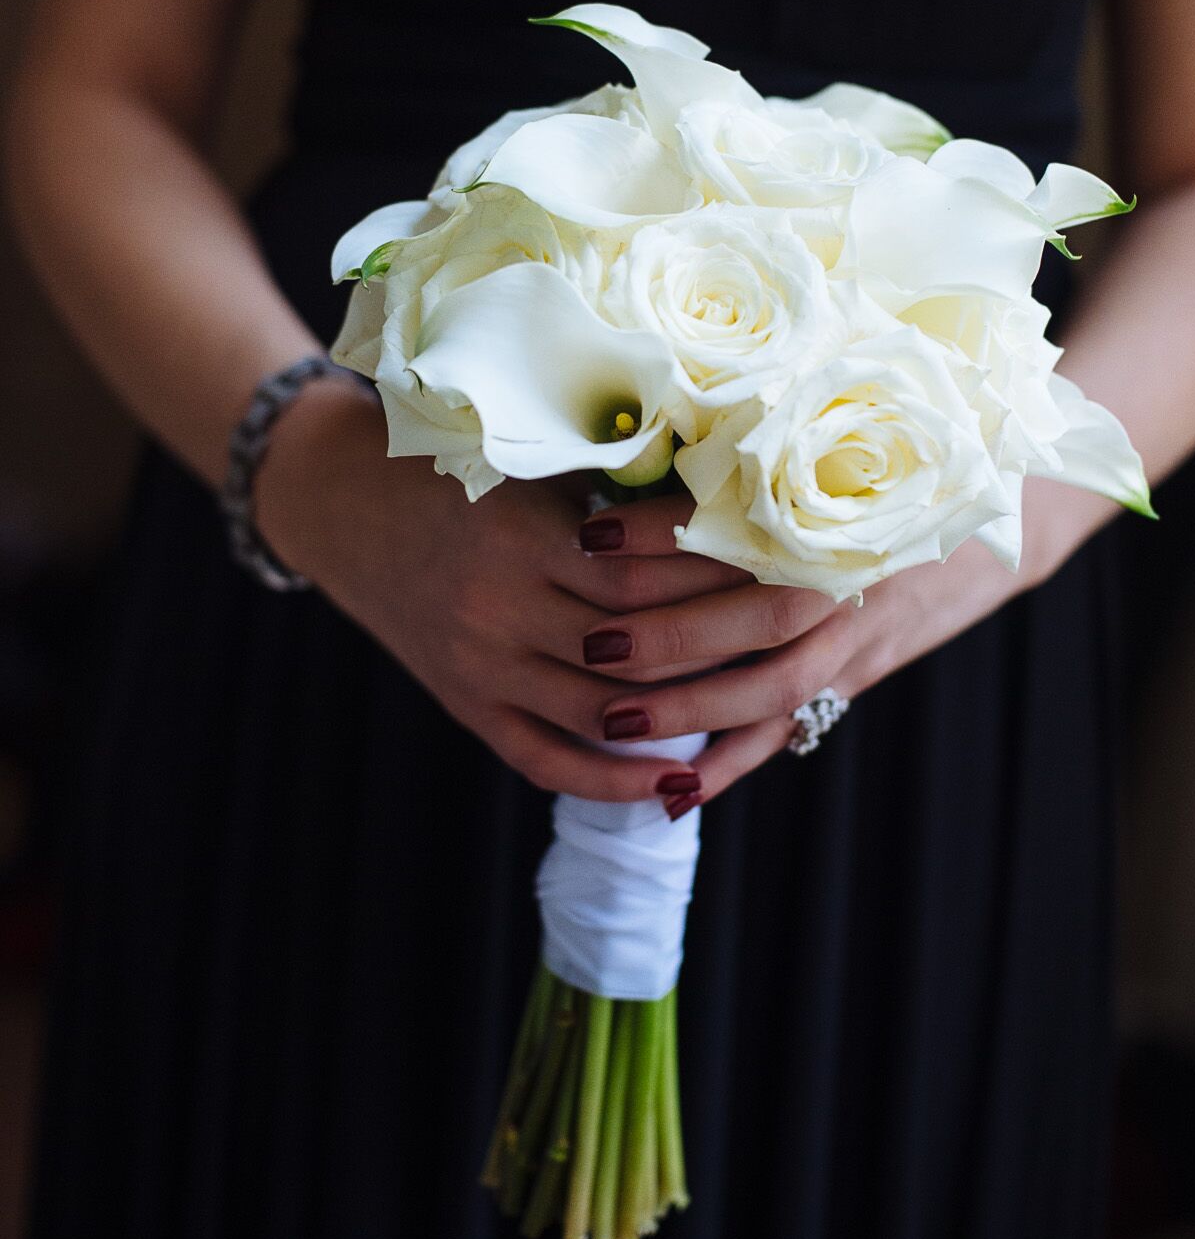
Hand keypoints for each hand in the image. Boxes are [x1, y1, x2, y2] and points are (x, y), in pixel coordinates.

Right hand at [252, 381, 743, 800]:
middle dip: (730, 642)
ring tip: (765, 699)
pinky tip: (677, 782)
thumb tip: (727, 484)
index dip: (721, 577)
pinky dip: (615, 780)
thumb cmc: (449, 462)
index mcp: (522, 537)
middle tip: (808, 627)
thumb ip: (610, 480)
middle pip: (640, 648)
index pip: (645, 575)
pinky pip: (548, 760)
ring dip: (688, 715)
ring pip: (604, 710)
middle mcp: (499, 610)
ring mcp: (481, 667)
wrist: (342, 501)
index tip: (787, 563)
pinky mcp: (467, 705)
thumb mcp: (525, 457)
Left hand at [579, 492, 1055, 813]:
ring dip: (689, 711)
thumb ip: (756, 457)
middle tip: (589, 643)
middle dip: (664, 635)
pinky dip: (732, 764)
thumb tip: (643, 449)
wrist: (1006, 513)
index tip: (587, 530)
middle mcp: (846, 576)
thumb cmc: (900, 467)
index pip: (736, 522)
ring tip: (614, 721)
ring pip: (769, 685)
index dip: (657, 530)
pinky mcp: (858, 673)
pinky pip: (789, 728)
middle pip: (748, 615)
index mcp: (832, 508)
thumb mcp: (834, 446)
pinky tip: (673, 791)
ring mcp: (856, 634)